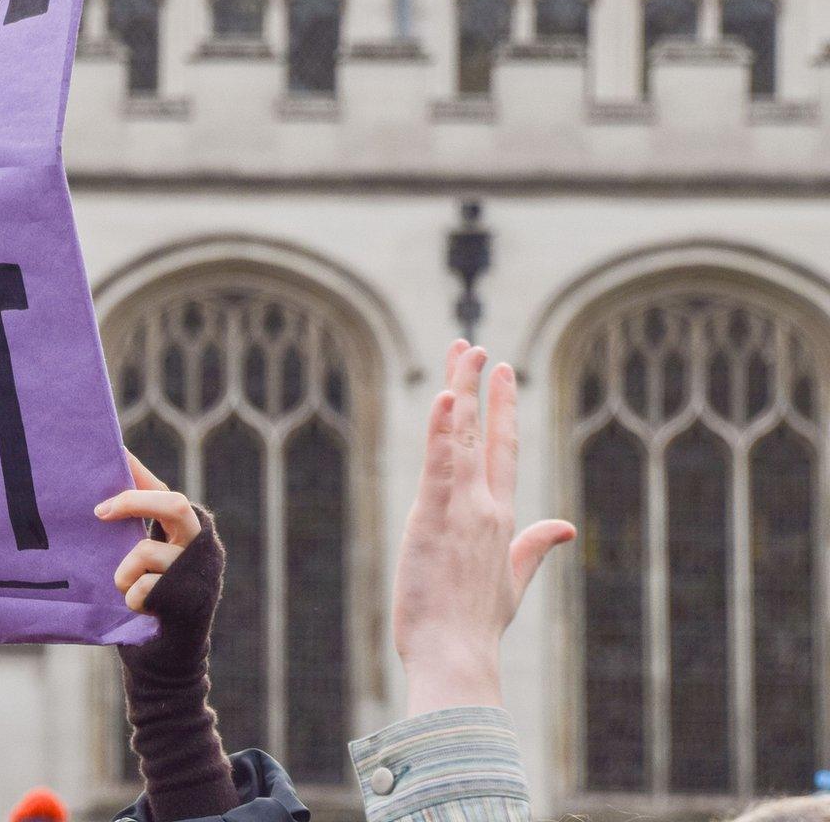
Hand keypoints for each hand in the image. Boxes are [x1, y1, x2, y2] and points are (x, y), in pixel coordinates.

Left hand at [103, 451, 237, 820]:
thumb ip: (125, 531)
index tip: (109, 450)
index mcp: (185, 530)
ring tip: (120, 586)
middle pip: (172, 502)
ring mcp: (200, 574)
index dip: (135, 470)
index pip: (160, 487)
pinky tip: (135, 611)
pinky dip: (130, 599)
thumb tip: (90, 494)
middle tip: (98, 512)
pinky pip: (143, 588)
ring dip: (123, 570)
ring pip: (148, 551)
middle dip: (132, 503)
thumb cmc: (143, 608)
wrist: (164, 669)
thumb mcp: (133, 562)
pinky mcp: (192, 601)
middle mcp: (201, 545)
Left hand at [393, 340, 576, 714]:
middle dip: (481, 386)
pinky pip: (439, 464)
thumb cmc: (476, 625)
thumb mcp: (513, 582)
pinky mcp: (434, 517)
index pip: (504, 451)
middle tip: (476, 346)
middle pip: (484, 434)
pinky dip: (443, 430)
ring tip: (460, 352)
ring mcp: (462, 510)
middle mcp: (486, 507)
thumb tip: (565, 526)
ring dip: (461, 391)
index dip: (503, 408)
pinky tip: (447, 397)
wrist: (457, 654)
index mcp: (502, 520)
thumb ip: (535, 547)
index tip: (502, 372)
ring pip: (461, 438)